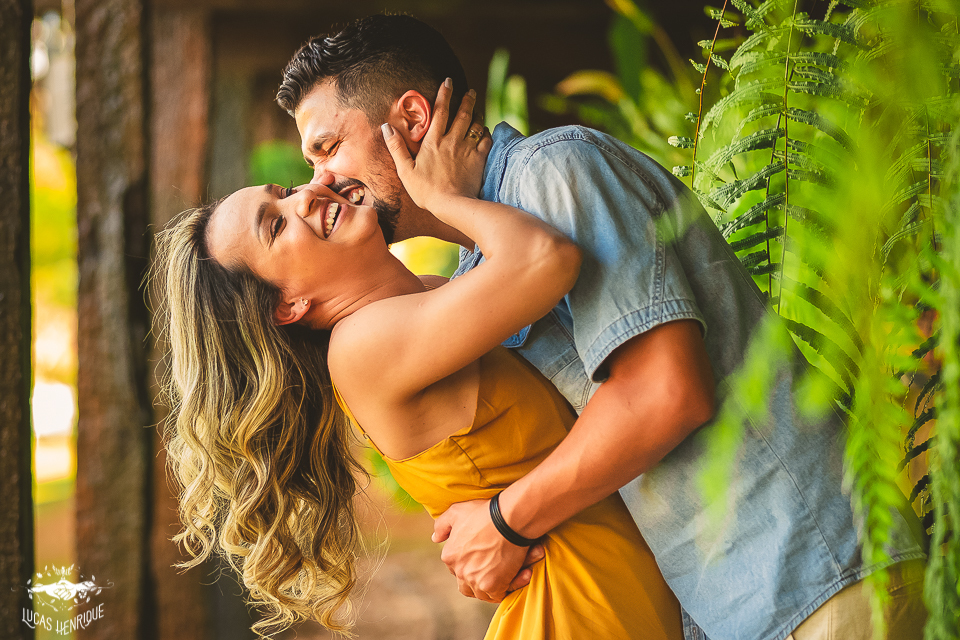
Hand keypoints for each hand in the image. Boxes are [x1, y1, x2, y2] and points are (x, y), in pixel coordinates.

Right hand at [381, 80, 491, 212]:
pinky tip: (486, 131)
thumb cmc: (426, 191)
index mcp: (433, 142)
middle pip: (462, 114)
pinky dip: (487, 133)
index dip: (444, 94)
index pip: (440, 111)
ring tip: (478, 109)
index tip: (448, 82)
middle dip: (467, 100)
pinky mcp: (479, 160)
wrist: (452, 205)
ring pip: (476, 126)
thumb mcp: (405, 171)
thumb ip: (396, 148)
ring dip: (478, 115)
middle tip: (471, 91)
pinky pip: (486, 141)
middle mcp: (452, 141)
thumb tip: (386, 128)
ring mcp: (467, 150)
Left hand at [432, 499, 544, 602]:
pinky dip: (514, 584)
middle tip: (497, 567)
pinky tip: (524, 572)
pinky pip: (501, 594)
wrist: (507, 519)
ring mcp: (475, 581)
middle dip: (480, 578)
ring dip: (497, 584)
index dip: (471, 564)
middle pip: (467, 584)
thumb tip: (435, 538)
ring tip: (512, 570)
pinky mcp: (493, 586)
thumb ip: (442, 524)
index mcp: (449, 556)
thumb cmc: (484, 512)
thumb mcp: (457, 511)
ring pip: (483, 592)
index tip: (486, 557)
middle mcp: (459, 571)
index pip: (457, 568)